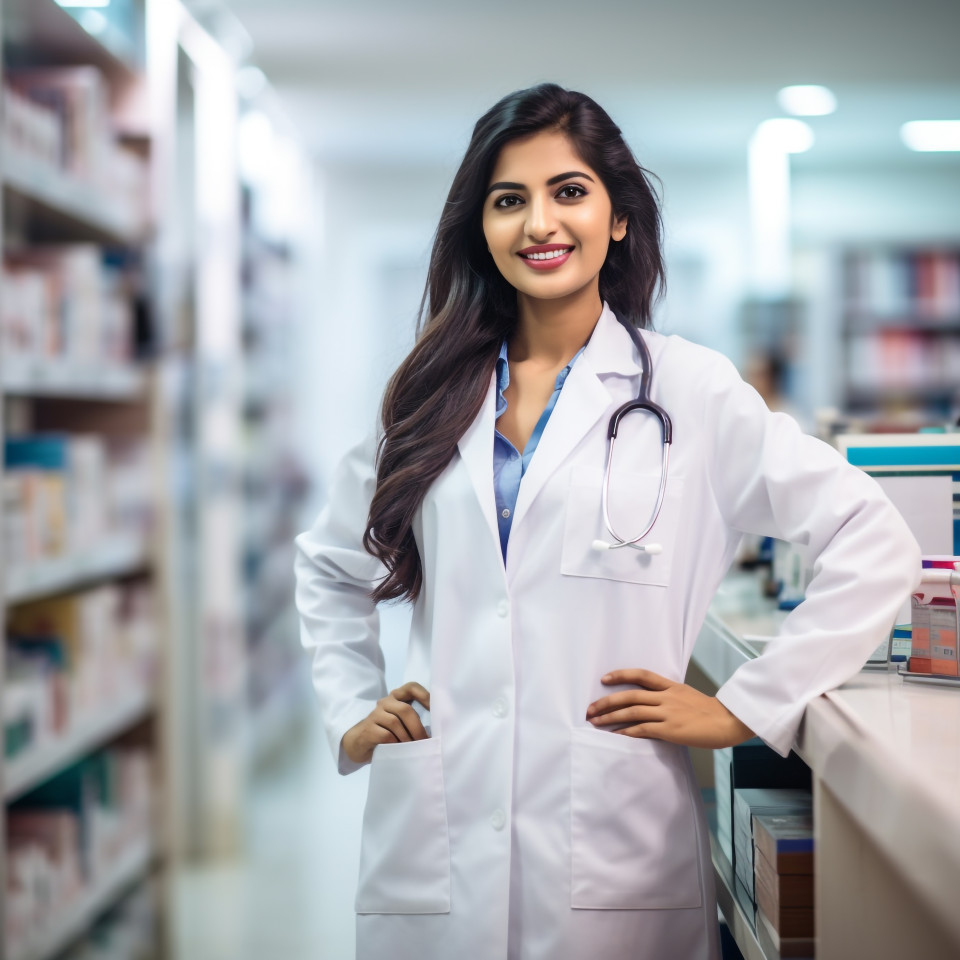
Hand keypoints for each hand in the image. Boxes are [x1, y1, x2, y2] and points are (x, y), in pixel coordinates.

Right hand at [342, 681, 430, 764]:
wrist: (359, 744)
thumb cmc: (386, 733)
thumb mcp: (401, 724)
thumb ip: (413, 721)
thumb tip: (435, 731)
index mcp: (396, 698)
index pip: (411, 687)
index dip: (424, 695)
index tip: (435, 709)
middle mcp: (385, 702)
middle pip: (405, 710)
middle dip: (417, 728)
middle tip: (425, 741)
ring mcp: (375, 715)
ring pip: (395, 723)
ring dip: (407, 738)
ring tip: (413, 749)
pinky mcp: (368, 729)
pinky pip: (386, 735)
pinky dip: (395, 744)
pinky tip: (399, 750)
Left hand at [586, 669, 755, 748]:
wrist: (729, 722)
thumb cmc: (709, 712)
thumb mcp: (687, 695)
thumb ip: (668, 696)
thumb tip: (650, 702)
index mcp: (671, 686)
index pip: (641, 675)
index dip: (621, 675)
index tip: (604, 679)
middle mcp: (666, 697)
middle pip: (630, 695)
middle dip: (606, 701)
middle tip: (590, 708)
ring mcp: (668, 713)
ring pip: (632, 711)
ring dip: (610, 717)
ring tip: (595, 722)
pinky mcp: (670, 730)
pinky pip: (643, 729)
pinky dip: (626, 731)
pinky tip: (615, 734)